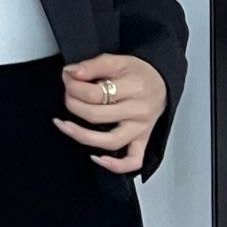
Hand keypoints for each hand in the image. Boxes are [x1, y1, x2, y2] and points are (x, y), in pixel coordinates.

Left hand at [54, 52, 167, 173]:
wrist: (162, 82)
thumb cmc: (140, 73)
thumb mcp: (117, 60)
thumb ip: (92, 65)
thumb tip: (71, 73)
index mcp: (134, 88)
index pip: (96, 93)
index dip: (74, 87)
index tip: (68, 80)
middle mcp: (138, 111)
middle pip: (97, 116)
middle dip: (73, 105)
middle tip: (67, 96)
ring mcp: (140, 129)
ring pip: (109, 141)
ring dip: (81, 135)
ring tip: (64, 125)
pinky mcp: (142, 142)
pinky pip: (133, 161)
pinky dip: (115, 165)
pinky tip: (97, 158)